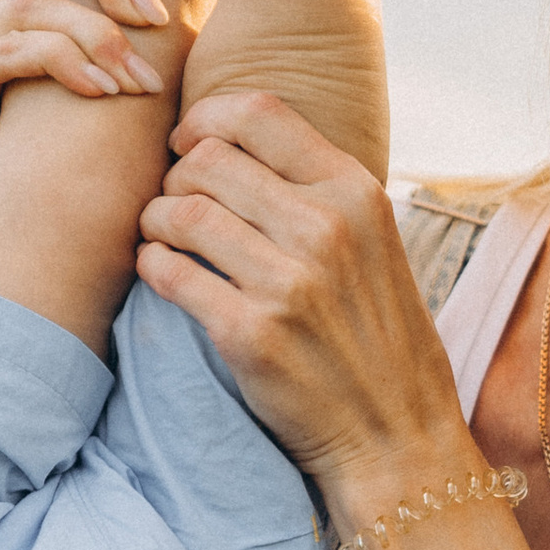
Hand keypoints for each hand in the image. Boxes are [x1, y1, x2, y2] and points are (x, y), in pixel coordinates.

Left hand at [135, 88, 469, 490]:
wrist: (397, 437)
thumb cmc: (380, 340)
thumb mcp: (377, 245)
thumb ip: (321, 193)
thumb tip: (239, 145)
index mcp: (356, 193)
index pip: (256, 112)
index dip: (203, 119)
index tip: (187, 144)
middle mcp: (325, 227)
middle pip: (206, 159)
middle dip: (174, 177)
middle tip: (174, 204)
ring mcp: (288, 281)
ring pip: (179, 212)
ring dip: (155, 221)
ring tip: (163, 238)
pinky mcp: (250, 334)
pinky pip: (168, 273)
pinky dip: (152, 265)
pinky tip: (162, 273)